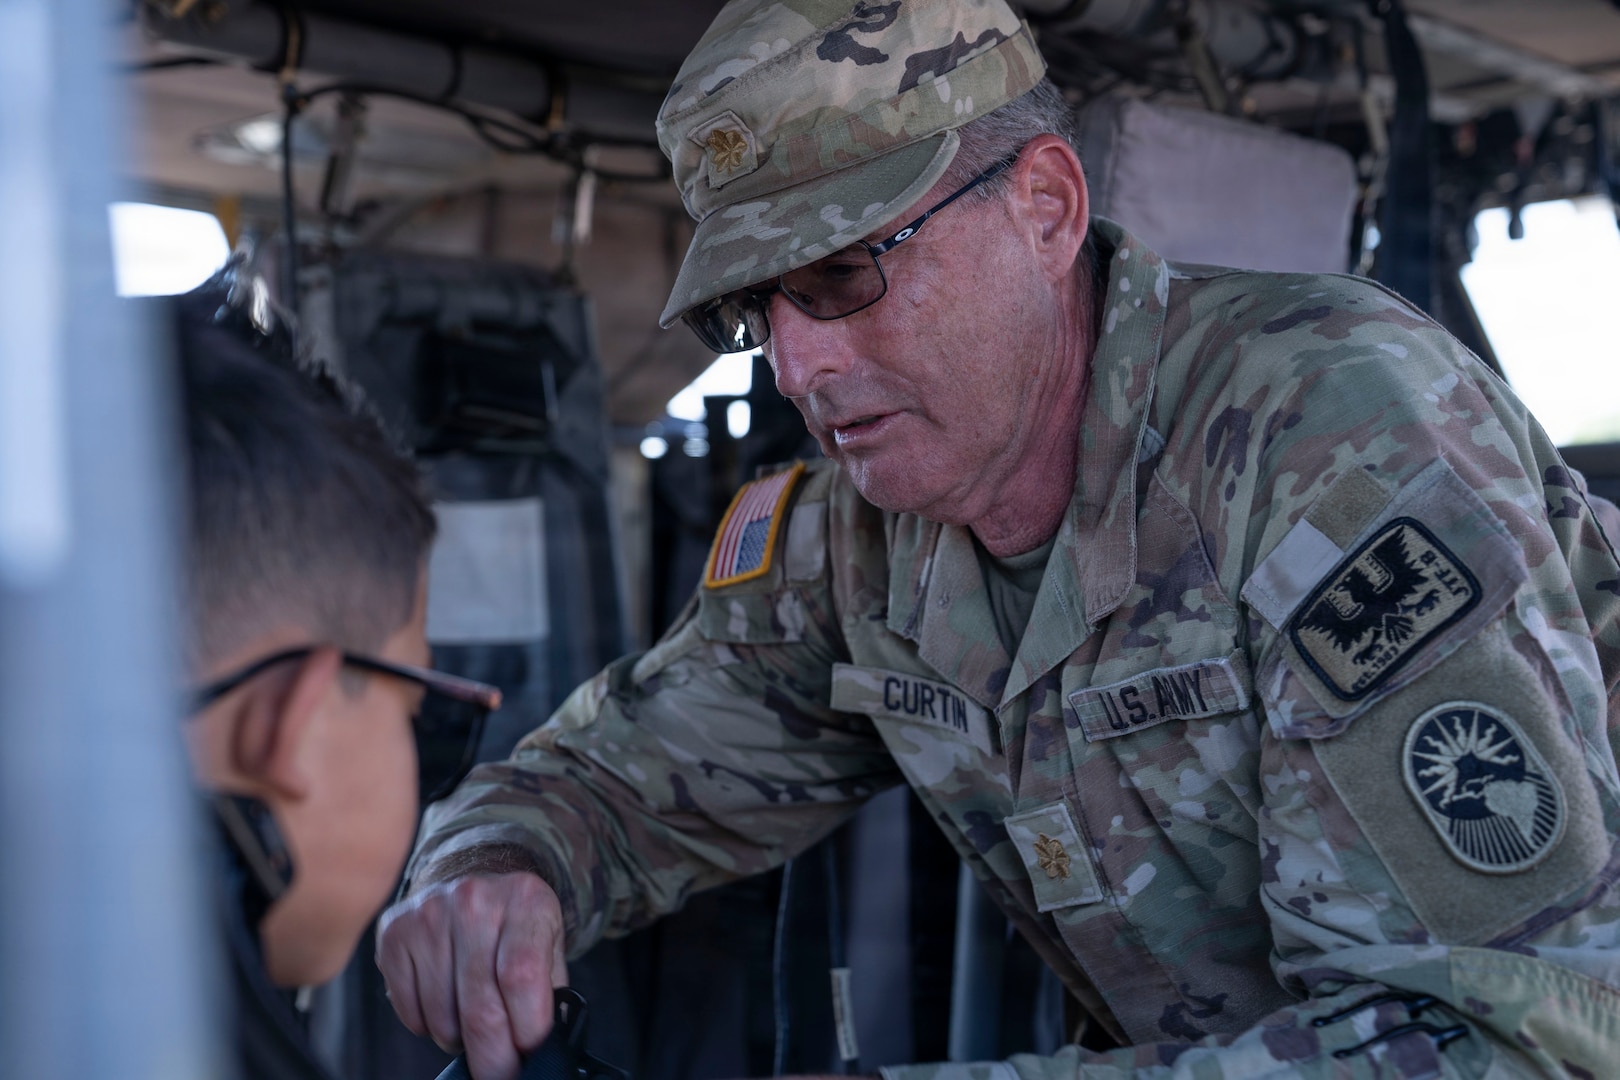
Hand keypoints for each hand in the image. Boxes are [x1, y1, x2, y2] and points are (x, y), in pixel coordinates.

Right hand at [377, 872, 569, 1079]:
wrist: (476, 878)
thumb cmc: (517, 925)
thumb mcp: (549, 942)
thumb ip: (548, 991)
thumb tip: (542, 1049)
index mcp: (526, 901)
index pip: (521, 978)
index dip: (527, 1029)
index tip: (529, 1055)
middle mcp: (474, 901)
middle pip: (480, 1007)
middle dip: (493, 1058)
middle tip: (499, 1074)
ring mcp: (429, 914)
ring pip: (442, 1017)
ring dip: (458, 1041)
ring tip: (473, 1029)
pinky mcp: (395, 932)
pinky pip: (409, 1010)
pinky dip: (428, 1027)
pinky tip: (444, 1008)